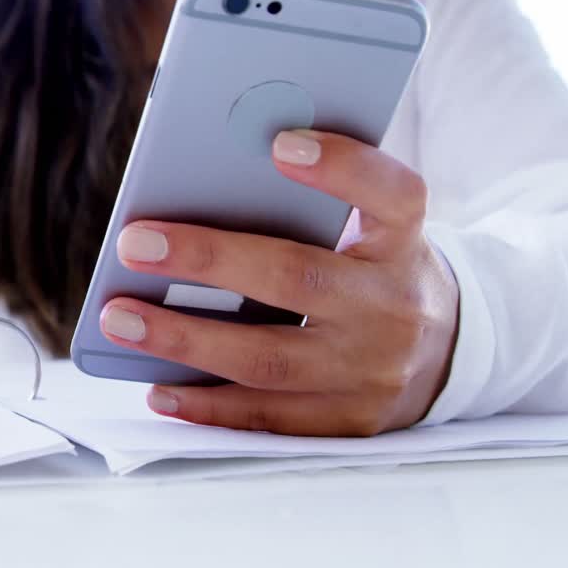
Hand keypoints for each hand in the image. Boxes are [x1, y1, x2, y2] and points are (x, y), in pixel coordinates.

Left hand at [101, 130, 459, 436]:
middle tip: (133, 244)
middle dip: (207, 261)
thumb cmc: (374, 274)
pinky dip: (207, 406)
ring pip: (269, 360)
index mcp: (403, 243)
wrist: (447, 358)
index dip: (342, 168)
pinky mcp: (349, 422)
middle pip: (297, 278)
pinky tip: (157, 389)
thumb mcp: (370, 232)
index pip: (391, 195)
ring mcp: (374, 373)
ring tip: (120, 319)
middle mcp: (395, 307)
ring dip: (184, 340)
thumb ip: (313, 208)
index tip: (280, 144)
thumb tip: (202, 187)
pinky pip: (268, 417)